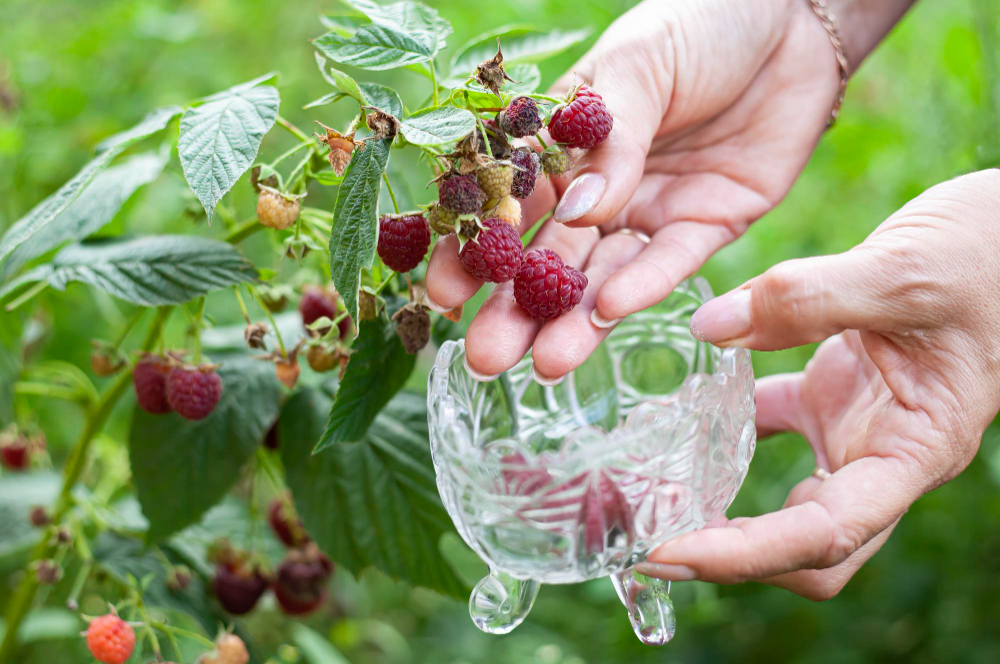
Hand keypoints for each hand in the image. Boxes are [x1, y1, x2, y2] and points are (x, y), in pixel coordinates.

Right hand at [426, 0, 843, 380]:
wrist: (792, 17)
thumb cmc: (700, 21)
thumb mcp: (636, 63)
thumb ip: (606, 137)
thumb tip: (574, 212)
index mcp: (562, 142)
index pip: (507, 204)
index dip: (474, 249)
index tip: (443, 292)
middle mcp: (599, 187)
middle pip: (548, 257)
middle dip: (516, 309)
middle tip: (484, 358)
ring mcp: (649, 210)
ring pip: (603, 276)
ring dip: (573, 320)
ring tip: (543, 365)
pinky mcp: (706, 224)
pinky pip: (670, 263)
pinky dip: (642, 286)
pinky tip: (609, 314)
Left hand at [637, 170, 999, 599]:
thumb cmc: (986, 254)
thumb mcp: (903, 270)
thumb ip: (808, 298)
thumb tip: (708, 328)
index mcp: (914, 451)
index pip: (827, 535)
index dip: (747, 557)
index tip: (670, 554)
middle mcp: (882, 455)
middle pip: (802, 545)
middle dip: (727, 556)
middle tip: (643, 540)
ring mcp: (856, 428)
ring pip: (783, 498)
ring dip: (720, 503)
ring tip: (644, 493)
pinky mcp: (834, 393)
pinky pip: (767, 425)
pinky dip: (720, 428)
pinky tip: (674, 409)